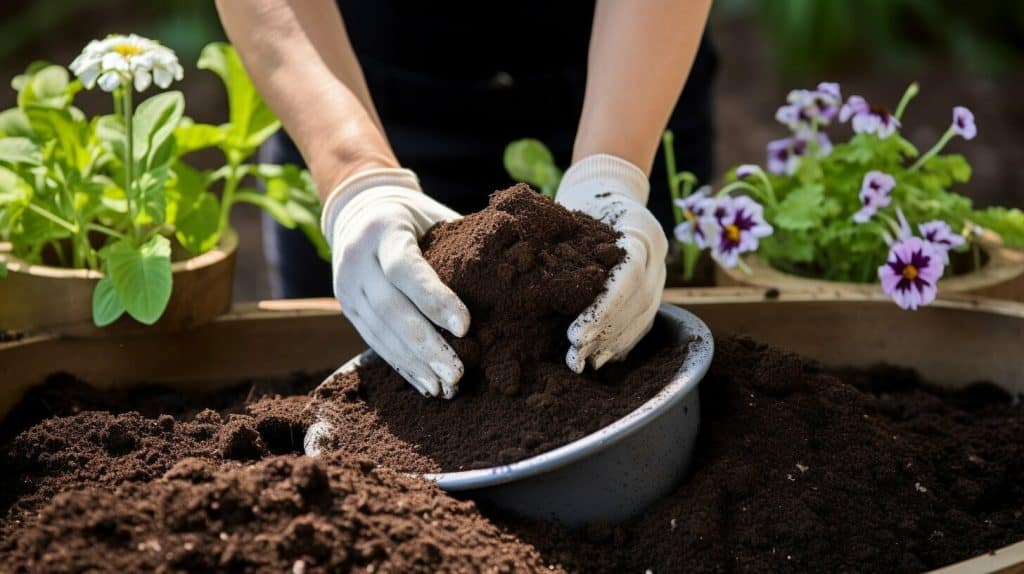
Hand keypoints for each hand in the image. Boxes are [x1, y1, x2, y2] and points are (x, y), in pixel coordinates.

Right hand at [321, 168, 470, 397]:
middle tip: (458, 373)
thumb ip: (464, 243)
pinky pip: (374, 342)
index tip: (466, 326)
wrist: (360, 211)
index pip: (405, 268)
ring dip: (414, 364)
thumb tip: (515, 269)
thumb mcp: (437, 217)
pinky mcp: (348, 309)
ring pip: (379, 332)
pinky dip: (402, 366)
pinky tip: (426, 385)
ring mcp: (347, 287)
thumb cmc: (416, 217)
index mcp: (384, 228)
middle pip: (389, 309)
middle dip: (425, 345)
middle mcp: (357, 259)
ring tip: (445, 388)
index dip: (434, 298)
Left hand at [554, 154, 667, 371]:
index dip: (603, 310)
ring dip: (612, 344)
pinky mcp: (654, 289)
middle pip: (637, 304)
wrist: (608, 190)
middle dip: (605, 334)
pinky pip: (643, 323)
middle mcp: (656, 255)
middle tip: (574, 357)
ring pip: (642, 318)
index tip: (575, 335)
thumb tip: (519, 260)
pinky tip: (600, 359)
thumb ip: (557, 238)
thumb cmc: (580, 202)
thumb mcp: (569, 212)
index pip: (626, 278)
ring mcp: (659, 274)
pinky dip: (622, 343)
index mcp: (639, 230)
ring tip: (583, 363)